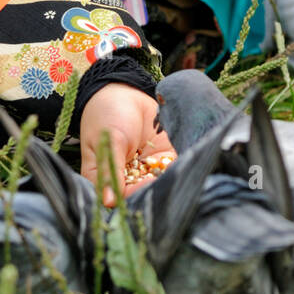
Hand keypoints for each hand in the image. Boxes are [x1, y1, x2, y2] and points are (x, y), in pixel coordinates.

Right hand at [79, 83, 175, 206]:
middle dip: (155, 190)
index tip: (147, 186)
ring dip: (169, 181)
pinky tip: (186, 166)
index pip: (121, 196)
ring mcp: (146, 168)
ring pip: (159, 183)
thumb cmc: (106, 115)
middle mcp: (127, 178)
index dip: (134, 195)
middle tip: (166, 182)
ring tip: (179, 175)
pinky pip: (172, 168)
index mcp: (107, 178)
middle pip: (142, 193)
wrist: (123, 91)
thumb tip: (107, 202)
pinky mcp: (163, 158)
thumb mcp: (107, 141)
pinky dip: (179, 168)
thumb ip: (110, 169)